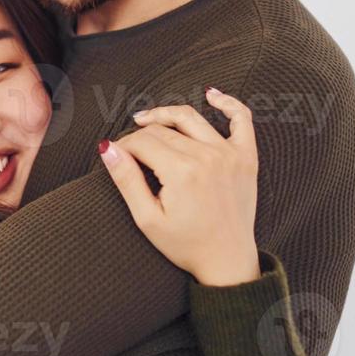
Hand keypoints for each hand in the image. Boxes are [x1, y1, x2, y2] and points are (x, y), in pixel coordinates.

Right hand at [98, 87, 260, 286]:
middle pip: (163, 131)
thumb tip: (107, 148)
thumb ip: (127, 180)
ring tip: (147, 119)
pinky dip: (227, 104)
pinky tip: (211, 94)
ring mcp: (229, 154)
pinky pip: (242, 120)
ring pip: (191, 118)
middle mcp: (207, 157)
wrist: (227, 261)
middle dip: (140, 136)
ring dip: (166, 114)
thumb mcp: (147, 218)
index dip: (123, 146)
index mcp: (181, 172)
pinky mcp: (247, 157)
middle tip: (128, 150)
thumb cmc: (186, 245)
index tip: (115, 156)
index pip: (142, 142)